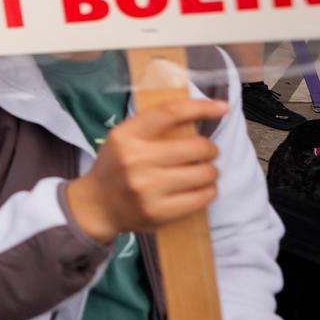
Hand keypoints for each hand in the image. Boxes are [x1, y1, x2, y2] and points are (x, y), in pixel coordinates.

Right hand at [66, 98, 225, 243]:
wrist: (97, 206)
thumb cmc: (116, 167)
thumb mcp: (124, 138)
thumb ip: (154, 126)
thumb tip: (199, 112)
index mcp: (126, 136)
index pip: (170, 113)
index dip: (201, 107)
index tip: (222, 107)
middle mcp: (136, 160)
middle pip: (196, 146)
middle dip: (210, 149)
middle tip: (207, 152)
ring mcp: (148, 188)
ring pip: (204, 173)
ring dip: (211, 171)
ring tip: (204, 172)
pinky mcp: (159, 212)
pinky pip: (202, 197)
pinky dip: (209, 191)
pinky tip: (202, 188)